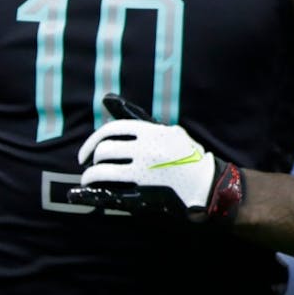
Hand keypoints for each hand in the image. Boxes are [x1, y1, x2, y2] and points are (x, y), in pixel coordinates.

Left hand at [66, 94, 244, 223]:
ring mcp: (146, 174)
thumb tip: (106, 98)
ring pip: (103, 172)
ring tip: (90, 180)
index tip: (86, 153)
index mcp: (152, 133)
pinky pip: (111, 194)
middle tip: (92, 167)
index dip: (93, 141)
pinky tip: (82, 194)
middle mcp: (148, 151)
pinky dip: (91, 194)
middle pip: (105, 151)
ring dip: (90, 176)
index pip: (111, 130)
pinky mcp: (146, 196)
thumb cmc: (184, 155)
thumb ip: (135, 115)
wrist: (211, 185)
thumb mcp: (164, 130)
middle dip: (93, 160)